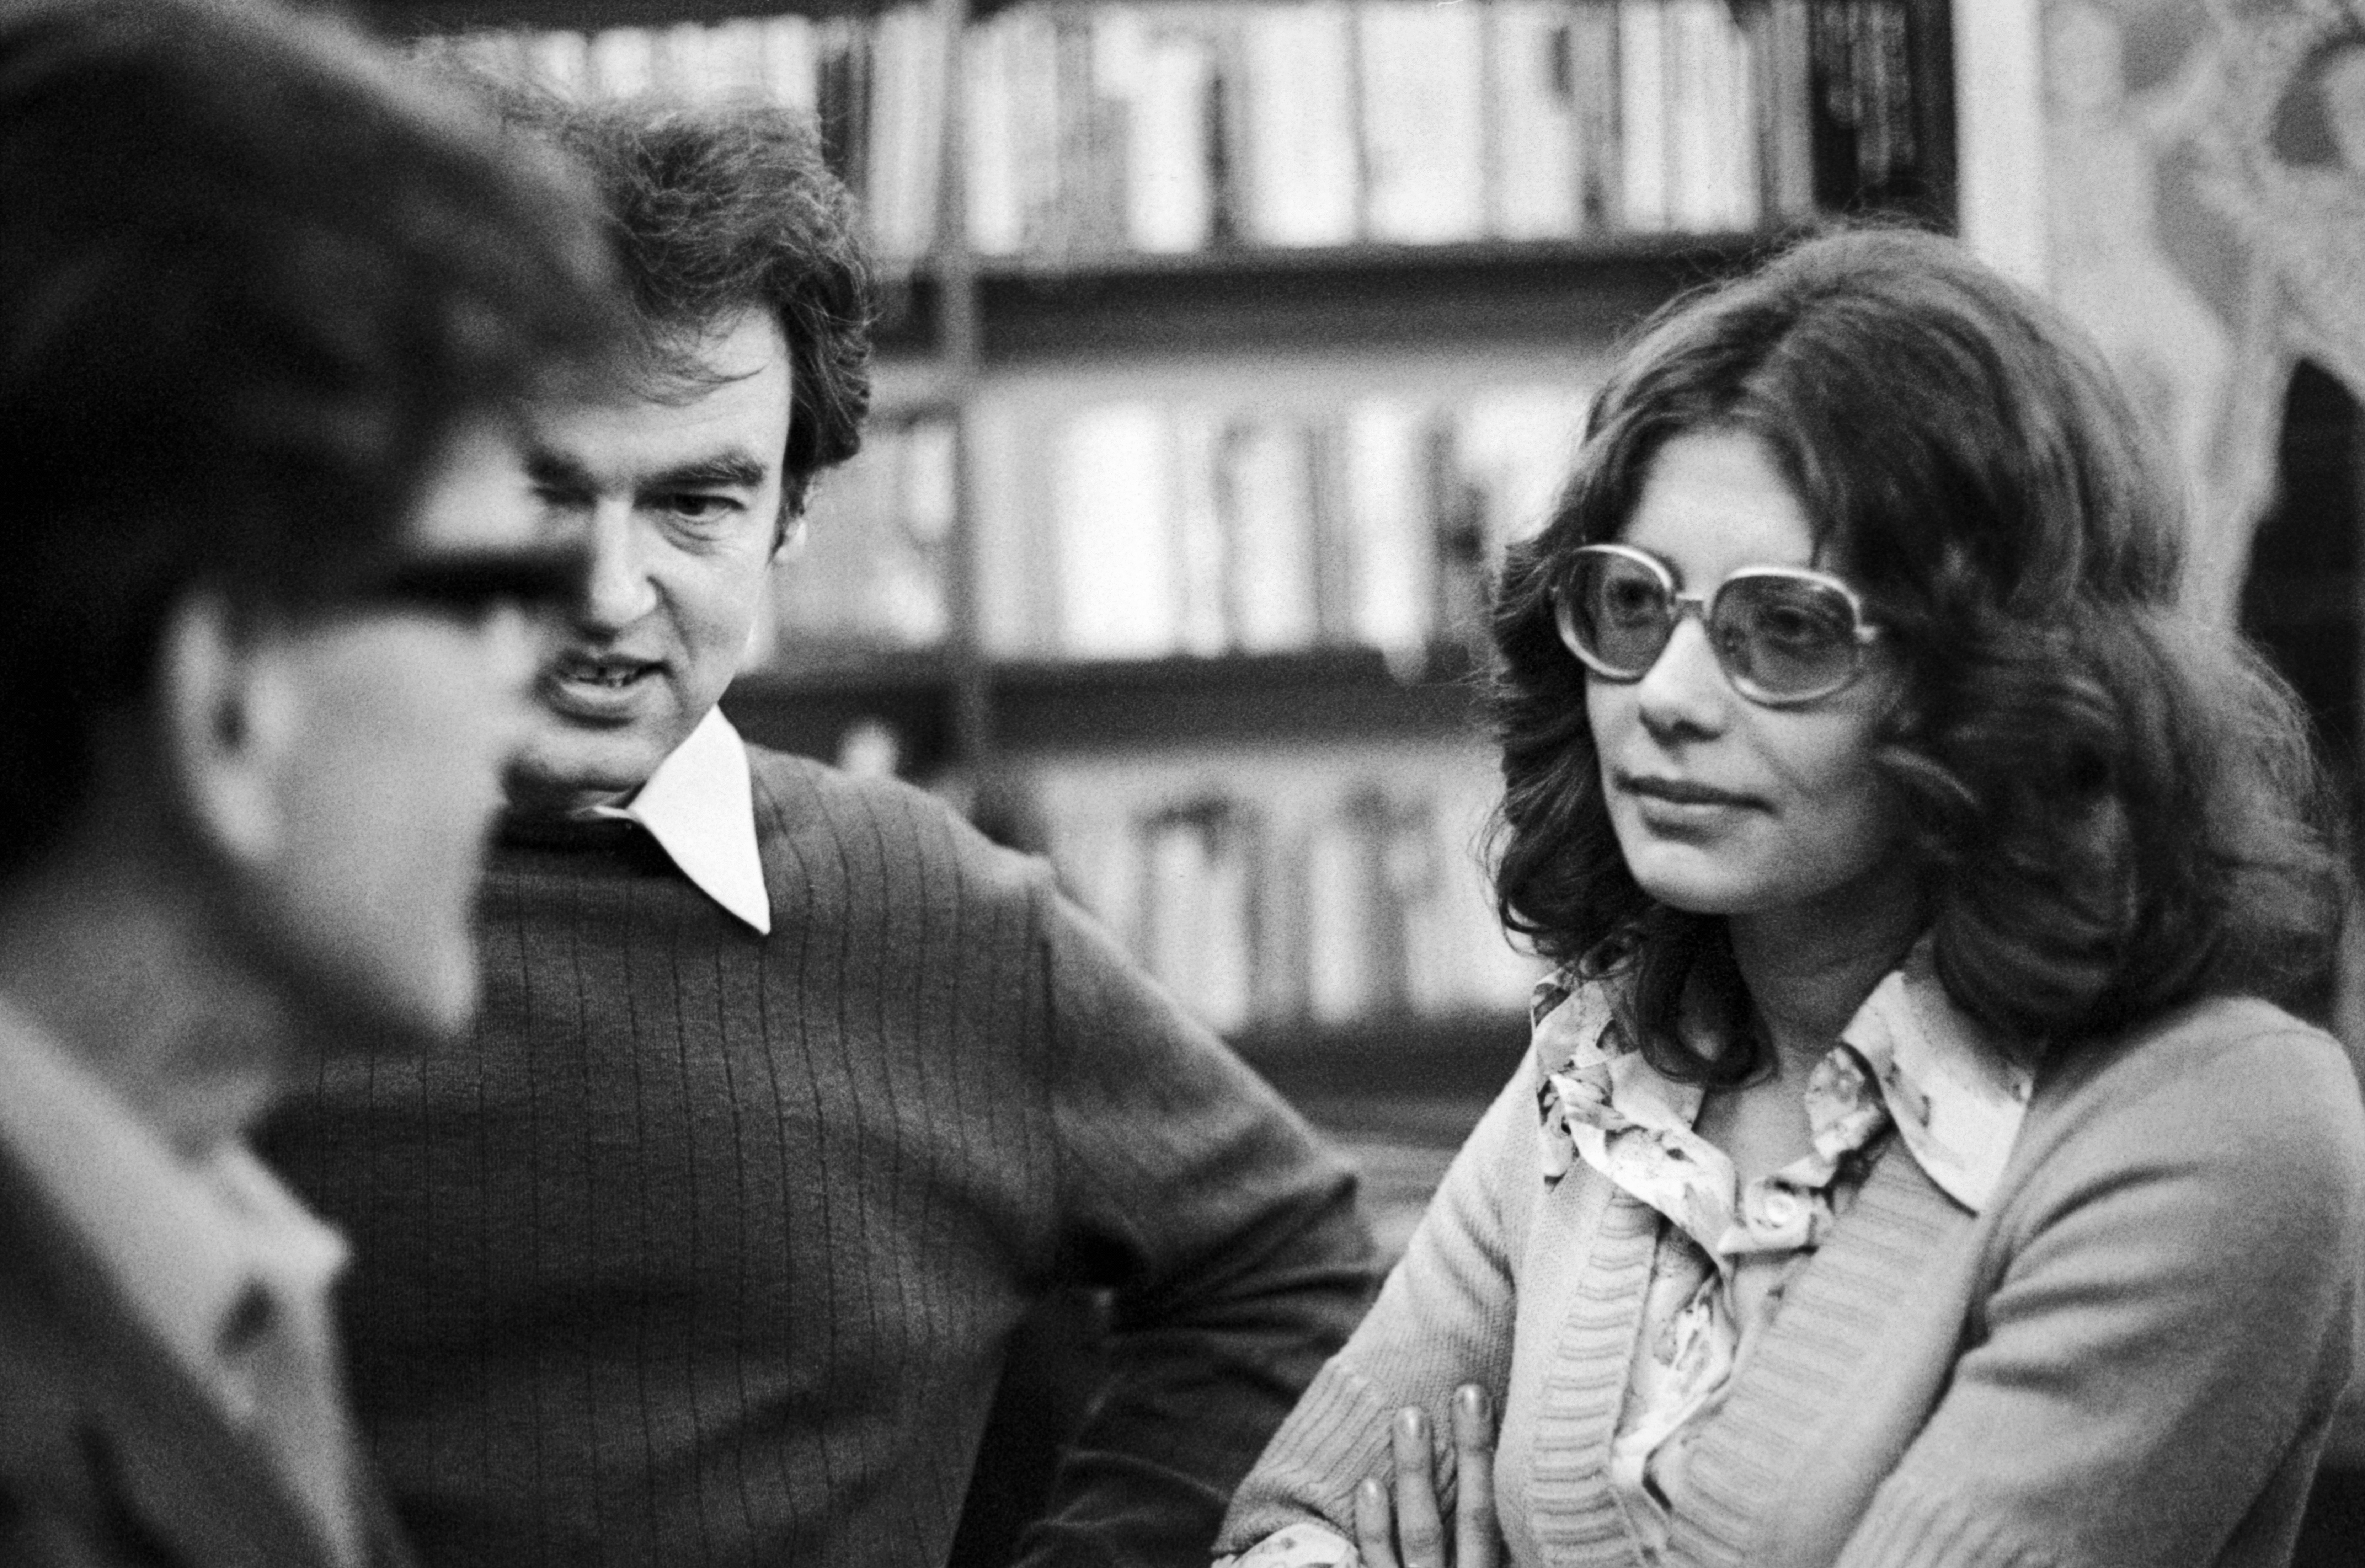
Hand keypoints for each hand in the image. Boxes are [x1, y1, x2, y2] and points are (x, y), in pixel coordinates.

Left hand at [1351, 1384, 1497, 1567]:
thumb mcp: (1474, 1556)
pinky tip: (1369, 1484)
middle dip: (1473, 1454)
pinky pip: (1376, 1562)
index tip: (1491, 1404)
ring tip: (1410, 1416)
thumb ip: (1480, 1532)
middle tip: (1467, 1393)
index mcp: (1492, 1567)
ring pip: (1422, 1533)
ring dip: (1417, 1473)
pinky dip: (1374, 1525)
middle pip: (1475, 1517)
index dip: (1497, 1462)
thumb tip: (1494, 1461)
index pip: (1502, 1514)